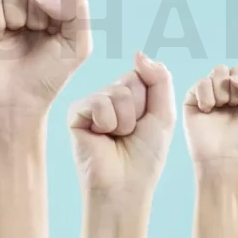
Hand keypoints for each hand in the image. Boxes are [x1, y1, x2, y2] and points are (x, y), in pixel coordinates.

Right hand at [0, 0, 91, 110]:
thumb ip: (77, 10)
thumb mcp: (77, 47)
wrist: (13, 103)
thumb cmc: (46, 78)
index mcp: (57, 10)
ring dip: (18, 11)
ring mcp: (5, 8)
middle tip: (36, 34)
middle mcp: (31, 5)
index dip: (63, 3)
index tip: (57, 30)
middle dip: (40, 10)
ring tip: (15, 33)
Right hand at [69, 53, 175, 195]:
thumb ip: (159, 80)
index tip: (145, 123)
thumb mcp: (163, 115)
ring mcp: (90, 104)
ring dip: (124, 121)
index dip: (150, 100)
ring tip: (116, 137)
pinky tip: (101, 137)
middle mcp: (107, 96)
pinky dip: (107, 123)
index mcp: (128, 95)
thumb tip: (139, 53)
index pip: (141, 75)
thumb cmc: (144, 156)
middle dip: (138, 109)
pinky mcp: (75, 114)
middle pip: (129, 80)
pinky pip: (98, 102)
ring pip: (116, 92)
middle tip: (130, 132)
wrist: (125, 185)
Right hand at [183, 64, 237, 164]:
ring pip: (218, 71)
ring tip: (221, 108)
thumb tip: (236, 75)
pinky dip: (207, 97)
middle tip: (234, 107)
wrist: (223, 155)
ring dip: (223, 92)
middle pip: (235, 69)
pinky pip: (202, 82)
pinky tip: (207, 111)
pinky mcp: (192, 96)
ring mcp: (209, 91)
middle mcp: (227, 87)